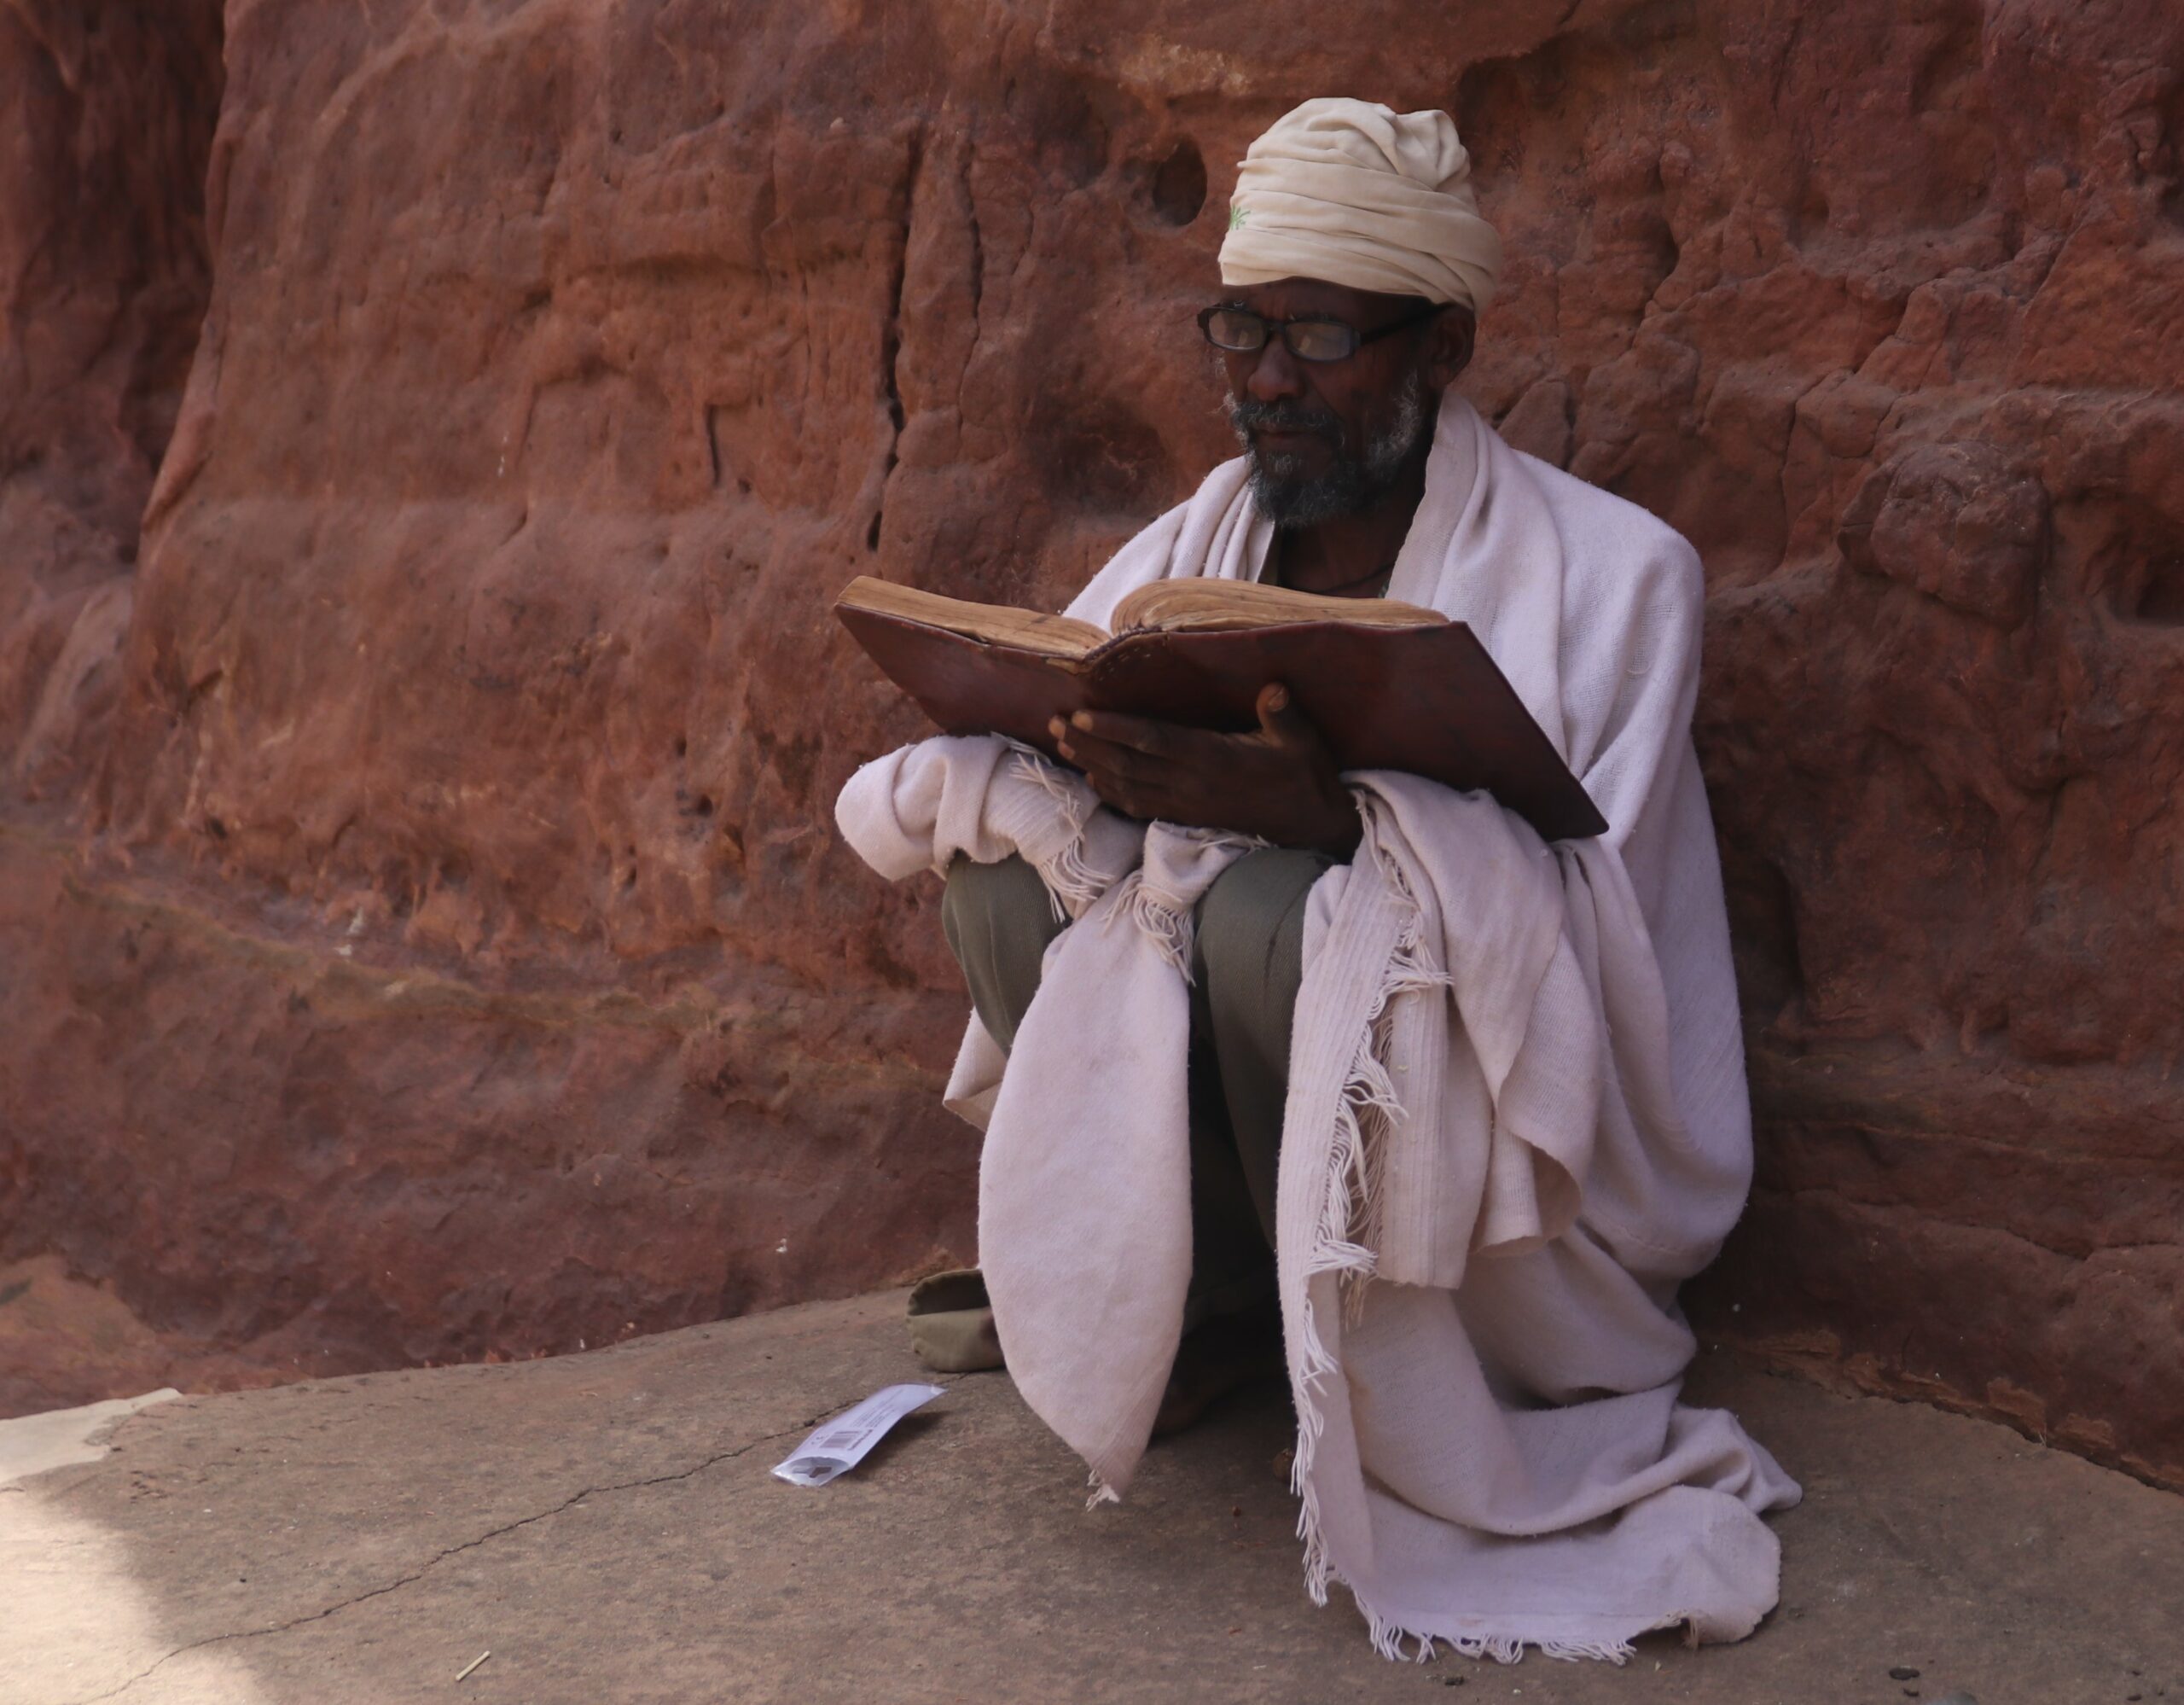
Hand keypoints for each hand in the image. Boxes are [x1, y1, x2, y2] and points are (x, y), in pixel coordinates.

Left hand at [1050, 682, 1362, 856]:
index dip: (1115, 729)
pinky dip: (1113, 793)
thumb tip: (1274, 687)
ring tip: (1064, 744)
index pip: (1154, 742)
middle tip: (1054, 723)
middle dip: (1089, 742)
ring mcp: (1188, 805)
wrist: (1314, 826)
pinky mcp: (1189, 817)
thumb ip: (1283, 714)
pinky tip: (1094, 779)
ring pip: (1128, 786)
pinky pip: (1141, 807)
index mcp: (1214, 760)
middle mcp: (1193, 785)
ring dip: (1092, 764)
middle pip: (1128, 764)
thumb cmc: (1307, 777)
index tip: (1082, 714)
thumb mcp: (1303, 741)